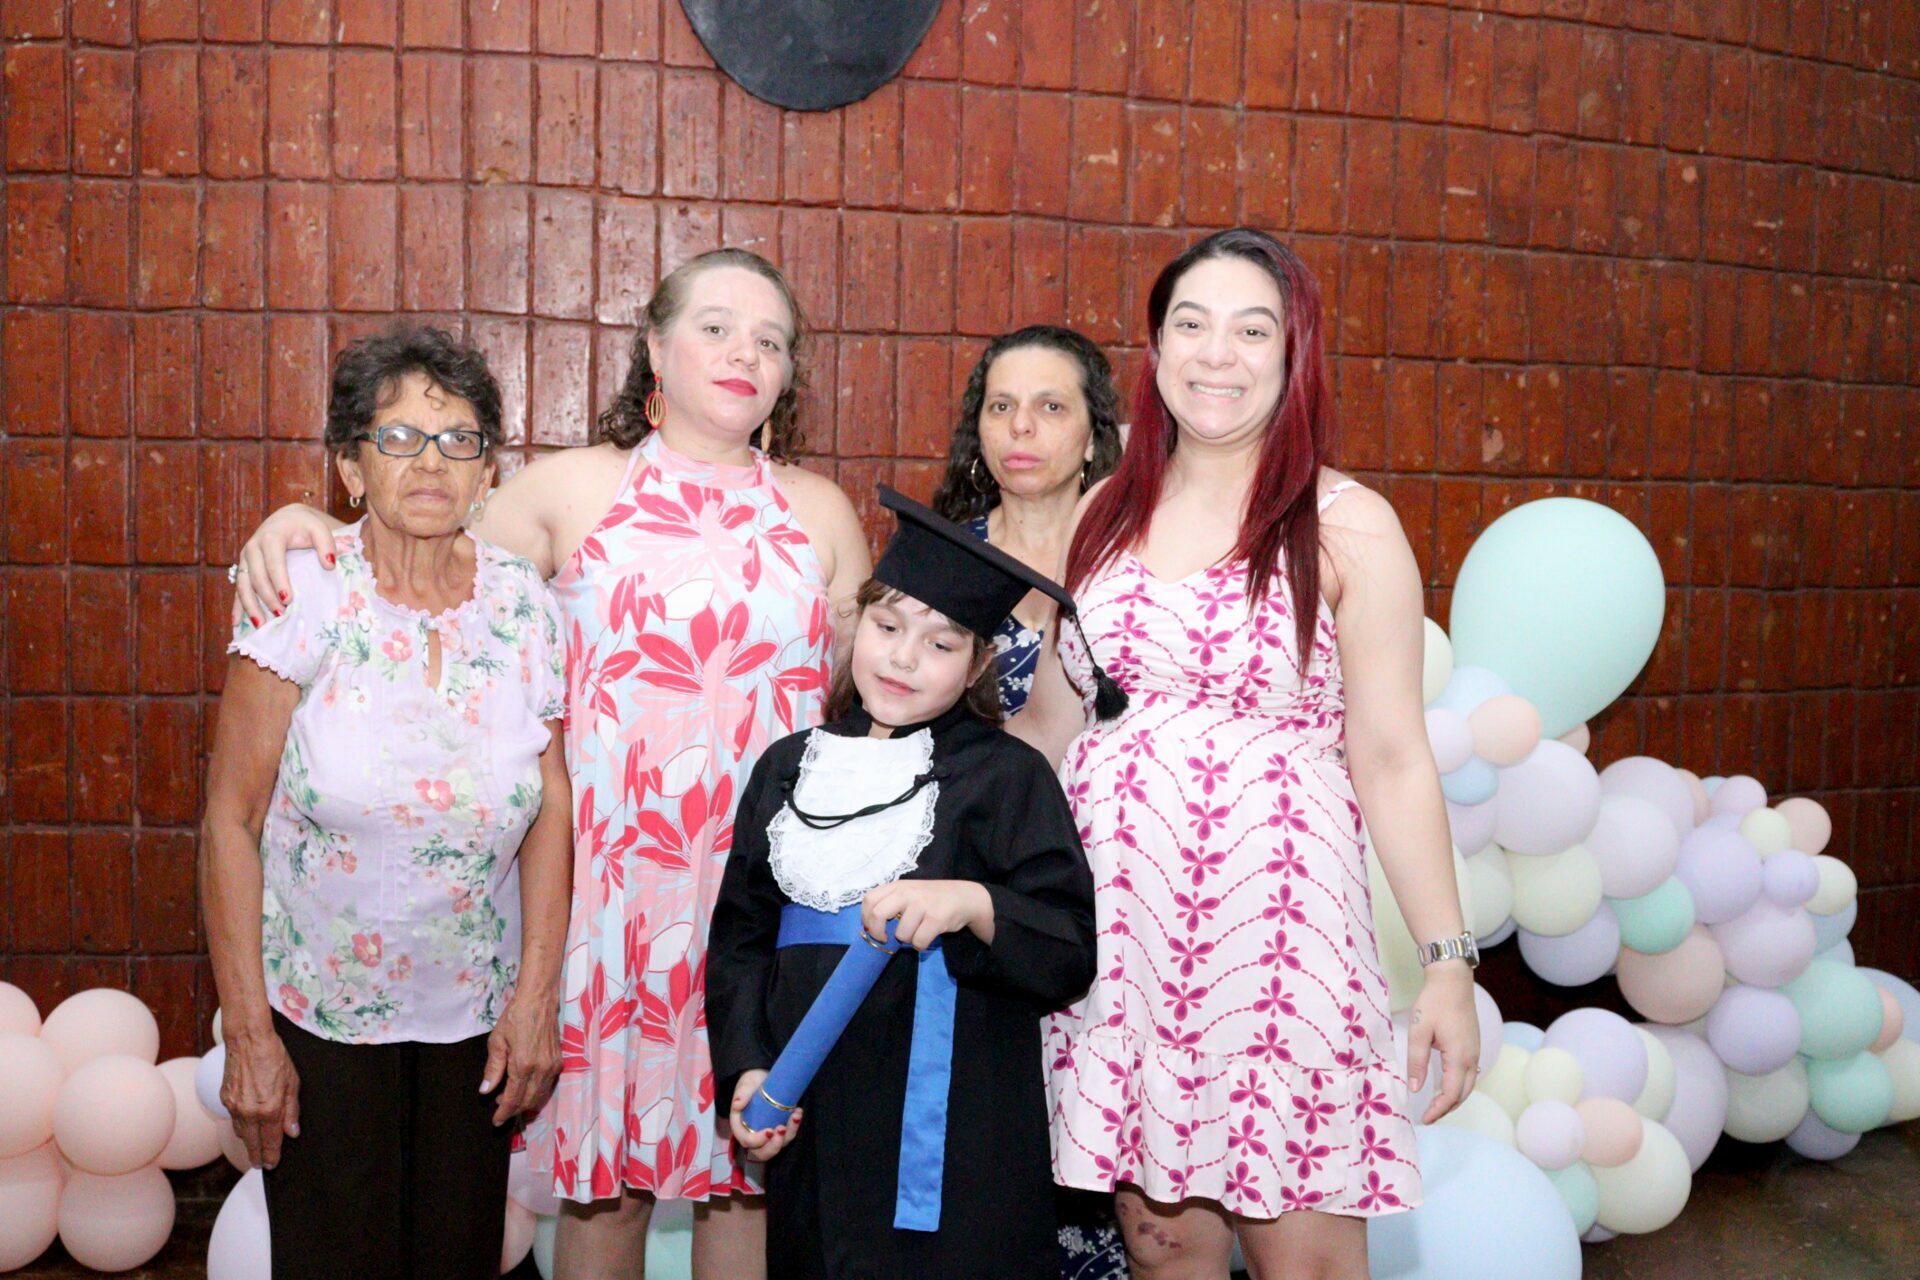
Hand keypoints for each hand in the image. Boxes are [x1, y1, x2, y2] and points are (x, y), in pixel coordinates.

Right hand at [222, 1023, 301, 1168]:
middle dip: (257, 1156)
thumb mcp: (293, 1082)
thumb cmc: (275, 1056)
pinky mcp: (225, 1098)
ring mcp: (234, 1106)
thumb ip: (292, 1110)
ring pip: (241, 1133)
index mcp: (269, 1109)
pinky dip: (240, 1126)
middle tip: (261, 1165)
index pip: (270, 1141)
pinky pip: (233, 1119)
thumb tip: (292, 1132)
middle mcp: (249, 1112)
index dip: (272, 1155)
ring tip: (255, 1149)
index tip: (272, 1165)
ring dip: (248, 1142)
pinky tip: (246, 1127)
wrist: (248, 1039)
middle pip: (252, 1143)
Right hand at [233, 503, 338, 624]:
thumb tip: (329, 565)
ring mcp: (245, 559)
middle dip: (267, 598)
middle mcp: (253, 548)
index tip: (288, 600)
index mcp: (271, 537)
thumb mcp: (319, 529)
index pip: (273, 562)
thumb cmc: (305, 526)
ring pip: (243, 585)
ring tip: (260, 626)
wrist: (287, 519)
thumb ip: (326, 544)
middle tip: (281, 616)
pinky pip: (238, 588)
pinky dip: (237, 605)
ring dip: (250, 606)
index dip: (279, 582)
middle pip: (256, 577)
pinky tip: (236, 622)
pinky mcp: (243, 568)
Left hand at [480, 994, 562, 1125]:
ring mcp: (553, 1066)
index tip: (496, 1120)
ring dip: (525, 1103)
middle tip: (500, 1108)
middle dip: (514, 1110)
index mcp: (524, 1065)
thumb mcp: (497, 1041)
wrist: (539, 1000)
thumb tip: (486, 1090)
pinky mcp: (559, 1062)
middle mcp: (541, 1069)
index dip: (504, 1112)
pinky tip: (525, 1087)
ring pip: (540, 1096)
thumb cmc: (515, 1017)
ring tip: (510, 1097)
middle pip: (528, 1102)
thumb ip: (493, 1068)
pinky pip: (548, 1086)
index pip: (514, 1098)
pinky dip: (536, 1093)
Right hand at [729, 1069, 802, 1160]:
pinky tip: (798, 1112)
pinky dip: (794, 1127)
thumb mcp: (745, 1085)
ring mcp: (767, 1135)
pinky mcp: (779, 1131)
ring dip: (789, 1134)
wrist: (762, 1079)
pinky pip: (787, 1136)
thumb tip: (737, 1104)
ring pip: (778, 1146)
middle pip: (762, 1152)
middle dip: (775, 1145)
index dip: (757, 1141)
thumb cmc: (751, 1083)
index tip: (769, 1131)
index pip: (747, 1141)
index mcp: (740, 1127)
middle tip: (782, 1129)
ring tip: (796, 1115)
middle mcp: (753, 1135)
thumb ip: (741, 1094)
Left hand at [860, 880, 990, 950]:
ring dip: (907, 940)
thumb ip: (890, 902)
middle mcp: (907, 892)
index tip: (872, 929)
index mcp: (898, 886)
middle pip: (878, 914)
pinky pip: (918, 942)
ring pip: (901, 934)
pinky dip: (920, 945)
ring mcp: (922, 905)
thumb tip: (868, 927)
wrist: (963, 897)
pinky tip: (927, 937)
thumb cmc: (931, 899)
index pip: (869, 900)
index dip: (866, 918)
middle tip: (886, 939)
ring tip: (917, 932)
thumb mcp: (909, 892)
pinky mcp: (936, 919)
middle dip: (878, 933)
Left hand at [1408, 961, 1480, 1123]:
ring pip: (1468, 1085)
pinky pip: (1469, 1074)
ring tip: (1436, 1105)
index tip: (1424, 1119)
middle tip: (1428, 1116)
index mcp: (1459, 1058)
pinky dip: (1459, 1086)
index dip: (1438, 1110)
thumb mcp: (1418, 1031)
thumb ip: (1416, 1062)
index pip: (1451, 1095)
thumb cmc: (1434, 1003)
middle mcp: (1472, 1058)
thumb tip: (1415, 1088)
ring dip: (1454, 1098)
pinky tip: (1446, 1085)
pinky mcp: (1474, 1045)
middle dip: (1446, 1109)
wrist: (1453, 980)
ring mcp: (1476, 1052)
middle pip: (1463, 1094)